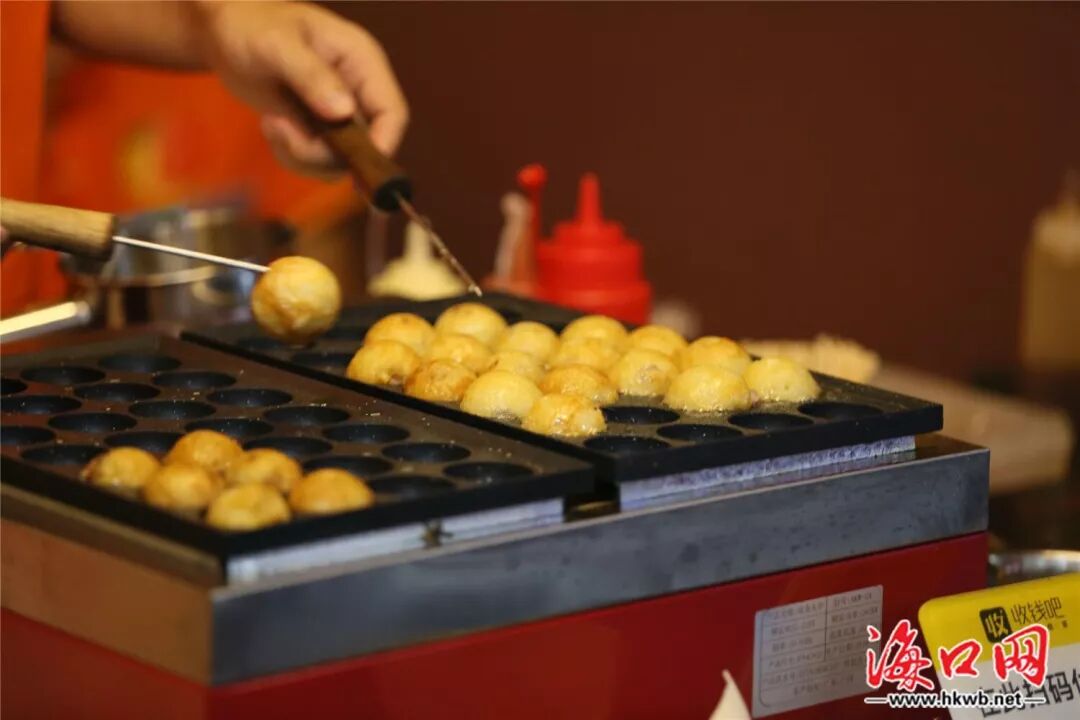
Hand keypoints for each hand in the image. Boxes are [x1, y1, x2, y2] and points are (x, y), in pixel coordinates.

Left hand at [192, 2, 408, 176]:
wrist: (224, 32)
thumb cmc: (250, 25)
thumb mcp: (277, 44)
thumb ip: (311, 75)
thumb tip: (344, 113)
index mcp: (362, 61)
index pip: (392, 112)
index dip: (383, 145)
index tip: (353, 168)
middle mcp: (359, 91)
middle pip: (367, 146)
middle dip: (323, 153)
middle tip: (281, 135)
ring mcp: (341, 114)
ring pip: (341, 161)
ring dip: (302, 156)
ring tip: (271, 126)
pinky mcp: (320, 130)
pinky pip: (318, 163)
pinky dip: (292, 156)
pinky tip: (272, 128)